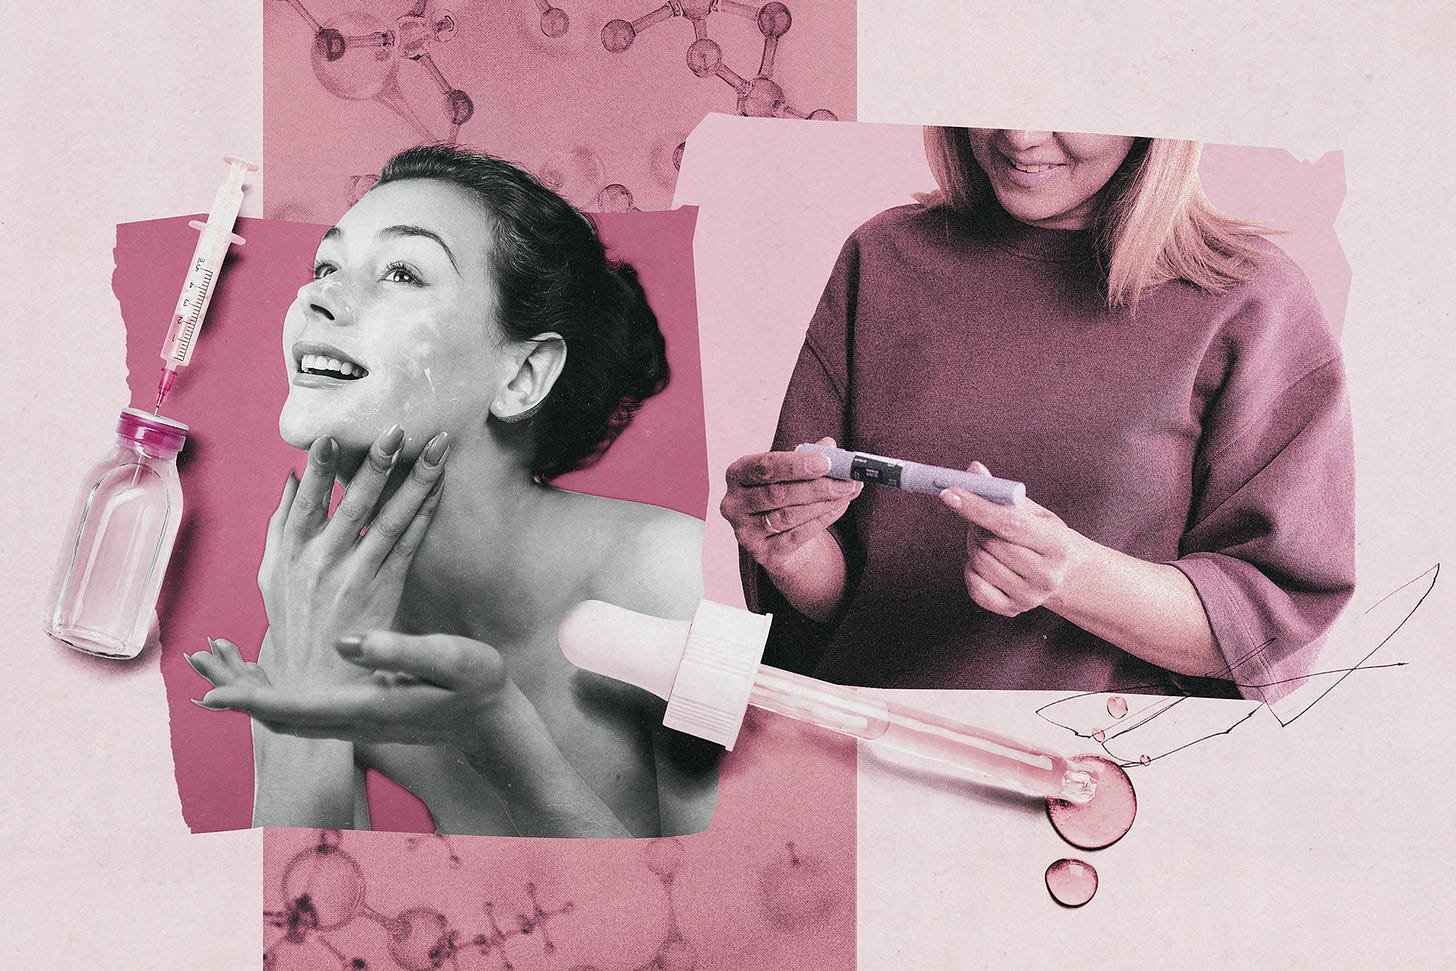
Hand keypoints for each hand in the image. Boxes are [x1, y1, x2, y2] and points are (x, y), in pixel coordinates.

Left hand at [194, 631, 509, 748]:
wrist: (494, 725)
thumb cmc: (479, 686)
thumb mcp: (450, 658)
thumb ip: (400, 650)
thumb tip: (345, 643)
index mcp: (367, 707)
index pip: (296, 709)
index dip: (252, 700)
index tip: (211, 694)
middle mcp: (354, 721)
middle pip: (281, 719)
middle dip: (241, 700)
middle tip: (199, 680)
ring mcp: (357, 723)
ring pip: (291, 719)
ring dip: (256, 701)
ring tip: (222, 680)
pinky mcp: (362, 717)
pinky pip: (307, 714)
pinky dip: (279, 701)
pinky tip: (271, 684)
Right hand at [256, 425, 448, 689]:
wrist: (313, 685)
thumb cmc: (293, 623)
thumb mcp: (271, 576)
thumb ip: (280, 527)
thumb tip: (291, 479)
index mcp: (290, 555)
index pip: (308, 503)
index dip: (322, 470)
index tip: (333, 436)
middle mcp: (322, 564)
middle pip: (355, 506)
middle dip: (377, 466)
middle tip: (398, 429)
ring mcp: (356, 579)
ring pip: (390, 521)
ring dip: (415, 482)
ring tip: (436, 448)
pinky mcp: (385, 592)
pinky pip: (409, 546)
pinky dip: (425, 515)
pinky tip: (439, 488)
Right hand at [721, 437, 860, 574]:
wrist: (778, 539)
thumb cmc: (784, 496)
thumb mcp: (790, 473)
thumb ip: (807, 458)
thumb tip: (829, 445)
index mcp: (737, 474)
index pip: (764, 467)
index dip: (795, 464)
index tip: (825, 462)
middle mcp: (734, 503)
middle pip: (777, 493)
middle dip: (816, 486)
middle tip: (846, 480)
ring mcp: (745, 531)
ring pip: (789, 515)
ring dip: (823, 503)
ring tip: (848, 491)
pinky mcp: (762, 553)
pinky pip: (797, 535)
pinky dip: (822, 519)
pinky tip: (840, 507)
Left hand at [940, 461, 1086, 616]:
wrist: (1064, 573)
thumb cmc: (1044, 536)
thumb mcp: (1033, 511)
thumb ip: (1002, 492)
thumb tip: (973, 470)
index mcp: (1057, 545)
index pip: (1009, 523)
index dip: (976, 506)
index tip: (949, 492)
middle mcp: (1047, 575)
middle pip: (990, 543)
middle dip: (977, 525)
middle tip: (983, 521)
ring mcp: (1030, 597)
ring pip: (979, 562)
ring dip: (975, 546)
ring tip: (990, 542)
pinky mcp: (1012, 610)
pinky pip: (975, 586)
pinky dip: (972, 570)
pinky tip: (986, 563)